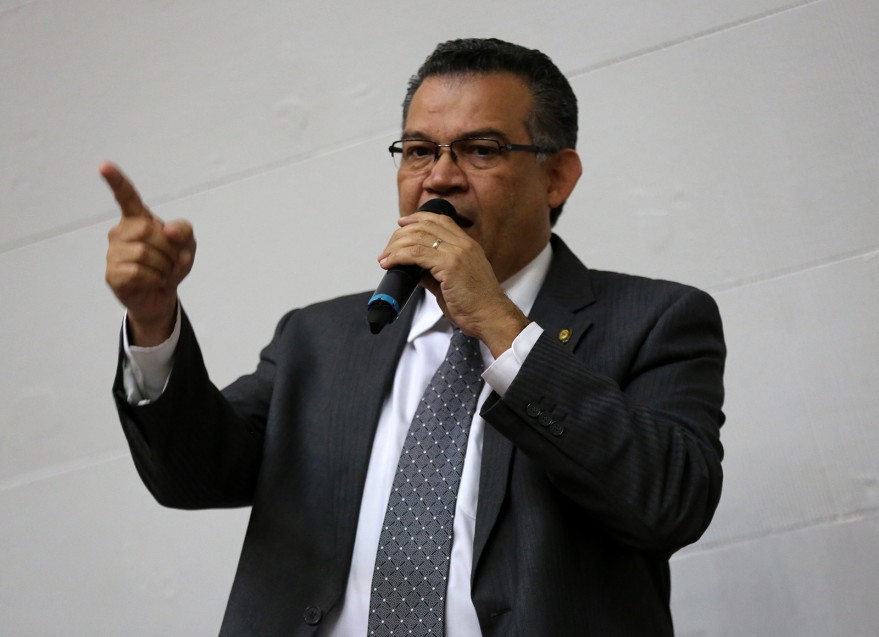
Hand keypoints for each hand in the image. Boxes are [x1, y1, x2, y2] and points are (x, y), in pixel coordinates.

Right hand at [101, 162, 195, 345]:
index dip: (116, 180)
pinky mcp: (112, 274)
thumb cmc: (172, 263)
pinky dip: (155, 279)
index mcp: (138, 219)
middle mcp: (120, 232)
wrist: (163, 295)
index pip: (125, 196)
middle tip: (171, 260)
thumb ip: (185, 231)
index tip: (103, 165)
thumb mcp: (188, 244)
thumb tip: (168, 230)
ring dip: (164, 267)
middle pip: (149, 231)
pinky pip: (139, 272)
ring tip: (162, 272)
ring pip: (144, 254)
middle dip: (169, 248)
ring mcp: (113, 253)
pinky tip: (152, 282)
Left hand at [378, 212, 528, 356]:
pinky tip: (389, 263)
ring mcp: (457, 253)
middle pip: (425, 226)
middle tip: (387, 249)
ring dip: (395, 247)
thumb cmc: (475, 305)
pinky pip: (416, 254)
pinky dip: (398, 257)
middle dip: (401, 235)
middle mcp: (463, 244)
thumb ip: (433, 272)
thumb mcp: (452, 282)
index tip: (402, 224)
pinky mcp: (450, 265)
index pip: (440, 220)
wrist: (491, 317)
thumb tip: (413, 270)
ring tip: (384, 258)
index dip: (418, 218)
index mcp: (468, 245)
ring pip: (417, 238)